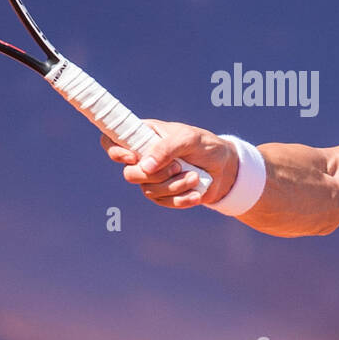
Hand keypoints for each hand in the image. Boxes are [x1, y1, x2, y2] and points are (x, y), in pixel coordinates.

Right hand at [100, 119, 238, 208]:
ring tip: (195, 176)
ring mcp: (152, 178)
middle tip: (177, 166)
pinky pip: (165, 203)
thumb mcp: (189, 139)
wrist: (226, 167)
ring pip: (149, 191)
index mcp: (143, 136)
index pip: (112, 141)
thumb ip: (165, 148)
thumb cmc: (206, 145)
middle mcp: (143, 157)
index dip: (115, 151)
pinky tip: (196, 193)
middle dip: (156, 175)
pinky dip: (182, 199)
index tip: (132, 157)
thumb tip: (143, 166)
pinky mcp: (165, 195)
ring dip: (175, 186)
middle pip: (130, 174)